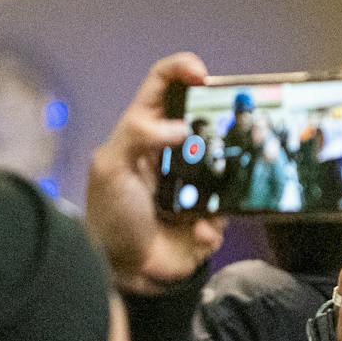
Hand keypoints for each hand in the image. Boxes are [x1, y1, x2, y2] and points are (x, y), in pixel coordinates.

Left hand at [85, 52, 225, 294]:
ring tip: (206, 200)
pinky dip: (212, 224)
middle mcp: (174, 154)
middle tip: (232, 131)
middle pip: (208, 122)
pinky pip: (227, 213)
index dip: (182, 70)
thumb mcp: (110, 167)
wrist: (122, 270)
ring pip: (228, 167)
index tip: (202, 73)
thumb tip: (180, 128)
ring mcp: (195, 185)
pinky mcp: (209, 215)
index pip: (164, 88)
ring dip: (224, 181)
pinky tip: (196, 232)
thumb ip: (138, 136)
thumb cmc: (109, 214)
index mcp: (146, 134)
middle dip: (223, 126)